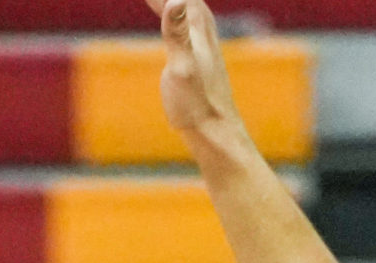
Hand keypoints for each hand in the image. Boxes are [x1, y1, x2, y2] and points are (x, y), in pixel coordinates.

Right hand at [156, 0, 242, 148]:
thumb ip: (178, 34)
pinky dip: (186, 31)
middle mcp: (208, 41)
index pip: (184, 0)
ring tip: (170, 6)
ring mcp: (210, 58)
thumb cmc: (196, 106)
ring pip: (198, 21)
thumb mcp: (181, 66)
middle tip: (156, 0)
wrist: (218, 137)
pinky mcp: (209, 73)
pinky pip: (196, 41)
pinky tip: (183, 44)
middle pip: (195, 6)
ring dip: (184, 8)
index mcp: (199, 35)